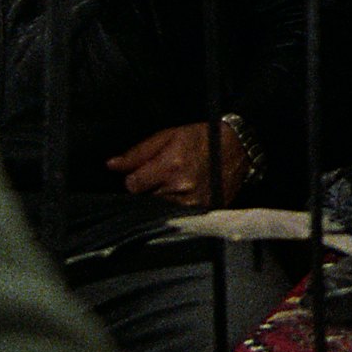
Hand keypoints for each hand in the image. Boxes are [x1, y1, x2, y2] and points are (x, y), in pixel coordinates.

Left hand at [109, 117, 249, 208]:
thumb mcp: (168, 135)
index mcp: (170, 167)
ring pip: (160, 211)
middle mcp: (181, 188)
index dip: (135, 178)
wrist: (238, 147)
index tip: (144, 173)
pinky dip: (178, 208)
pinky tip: (186, 194)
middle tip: (163, 177)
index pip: (133, 186)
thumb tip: (112, 165)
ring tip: (176, 184)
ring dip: (163, 200)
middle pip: (145, 200)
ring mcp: (195, 204)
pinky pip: (180, 216)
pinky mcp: (205, 212)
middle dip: (150, 189)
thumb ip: (138, 153)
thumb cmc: (203, 137)